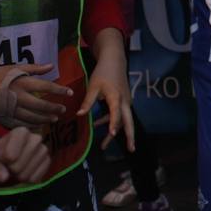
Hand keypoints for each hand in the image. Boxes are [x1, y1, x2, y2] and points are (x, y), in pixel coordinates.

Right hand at [0, 63, 71, 126]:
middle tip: (63, 110)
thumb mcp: (16, 67)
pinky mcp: (5, 117)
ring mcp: (11, 108)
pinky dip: (32, 125)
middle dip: (54, 108)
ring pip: (33, 117)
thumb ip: (35, 68)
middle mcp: (19, 96)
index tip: (70, 93)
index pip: (46, 86)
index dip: (60, 90)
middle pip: (42, 105)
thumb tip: (51, 66)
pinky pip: (21, 123)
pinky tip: (39, 125)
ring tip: (54, 119)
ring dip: (45, 119)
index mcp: (23, 82)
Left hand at [0, 126, 50, 184]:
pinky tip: (25, 171)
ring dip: (18, 176)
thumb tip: (4, 178)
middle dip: (11, 169)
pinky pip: (35, 178)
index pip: (10, 156)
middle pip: (18, 166)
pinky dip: (27, 180)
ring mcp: (43, 150)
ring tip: (16, 168)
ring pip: (27, 174)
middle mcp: (36, 138)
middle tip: (9, 164)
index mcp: (21, 132)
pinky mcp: (47, 161)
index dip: (3, 161)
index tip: (2, 157)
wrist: (8, 156)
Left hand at [79, 29, 134, 151]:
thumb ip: (87, 102)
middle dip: (130, 136)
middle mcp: (124, 101)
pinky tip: (97, 126)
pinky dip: (110, 122)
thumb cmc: (103, 73)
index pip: (116, 113)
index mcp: (116, 97)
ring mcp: (125, 102)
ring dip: (115, 132)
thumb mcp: (93, 86)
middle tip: (131, 149)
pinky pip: (119, 115)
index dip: (113, 124)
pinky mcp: (123, 101)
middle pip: (129, 121)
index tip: (111, 134)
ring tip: (104, 146)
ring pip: (123, 120)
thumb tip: (79, 115)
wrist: (115, 61)